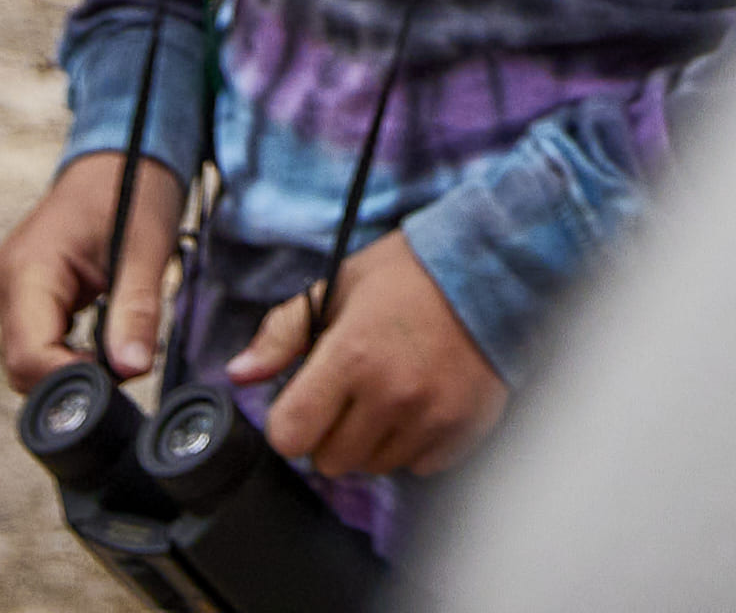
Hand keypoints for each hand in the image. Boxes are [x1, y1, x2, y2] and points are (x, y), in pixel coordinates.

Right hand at [0, 147, 185, 386]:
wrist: (119, 155)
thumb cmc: (132, 188)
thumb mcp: (145, 249)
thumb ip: (135, 310)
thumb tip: (132, 368)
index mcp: (27, 270)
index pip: (28, 356)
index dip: (69, 380)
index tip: (117, 379)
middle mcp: (7, 283)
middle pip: (25, 365)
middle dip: (74, 377)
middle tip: (126, 361)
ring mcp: (11, 290)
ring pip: (29, 358)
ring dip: (72, 365)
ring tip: (118, 345)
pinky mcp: (23, 295)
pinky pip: (38, 340)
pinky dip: (69, 350)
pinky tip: (102, 339)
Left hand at [240, 235, 507, 479]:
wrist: (497, 267)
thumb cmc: (413, 272)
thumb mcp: (340, 285)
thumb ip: (283, 332)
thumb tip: (239, 374)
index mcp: (351, 356)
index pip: (290, 435)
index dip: (291, 420)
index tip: (306, 401)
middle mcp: (390, 394)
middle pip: (329, 461)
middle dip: (332, 431)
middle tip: (355, 391)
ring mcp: (430, 417)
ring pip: (373, 467)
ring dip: (374, 440)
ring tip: (393, 392)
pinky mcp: (463, 430)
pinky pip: (419, 467)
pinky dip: (415, 444)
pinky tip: (424, 402)